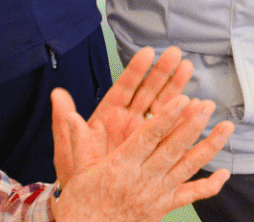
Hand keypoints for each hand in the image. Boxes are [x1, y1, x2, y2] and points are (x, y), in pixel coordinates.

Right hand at [49, 90, 232, 221]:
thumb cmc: (80, 203)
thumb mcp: (76, 170)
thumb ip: (77, 138)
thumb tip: (66, 109)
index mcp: (120, 165)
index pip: (148, 137)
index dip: (166, 118)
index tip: (182, 100)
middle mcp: (142, 179)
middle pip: (172, 149)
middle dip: (192, 126)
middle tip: (208, 106)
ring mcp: (156, 194)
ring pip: (187, 167)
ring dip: (209, 147)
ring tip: (227, 127)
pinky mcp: (163, 207)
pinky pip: (190, 195)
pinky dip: (209, 186)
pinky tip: (225, 174)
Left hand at [51, 46, 193, 182]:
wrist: (88, 200)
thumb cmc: (76, 174)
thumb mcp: (67, 149)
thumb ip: (64, 122)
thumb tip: (57, 95)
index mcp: (108, 117)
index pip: (124, 88)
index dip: (136, 70)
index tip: (147, 52)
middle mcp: (128, 122)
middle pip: (148, 92)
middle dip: (162, 72)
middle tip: (175, 55)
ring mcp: (143, 134)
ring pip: (163, 107)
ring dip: (176, 88)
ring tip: (188, 70)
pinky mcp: (155, 148)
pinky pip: (172, 131)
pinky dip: (184, 119)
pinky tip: (196, 106)